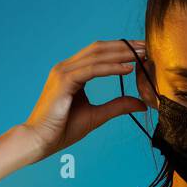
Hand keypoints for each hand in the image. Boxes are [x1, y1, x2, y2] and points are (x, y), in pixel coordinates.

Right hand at [19, 39, 147, 162]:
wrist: (40, 140)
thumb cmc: (62, 130)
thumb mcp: (97, 116)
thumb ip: (117, 106)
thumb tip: (141, 103)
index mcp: (72, 72)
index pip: (99, 54)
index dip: (121, 50)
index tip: (141, 51)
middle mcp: (66, 67)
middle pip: (99, 49)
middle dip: (124, 46)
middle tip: (146, 46)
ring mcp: (64, 72)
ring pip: (97, 55)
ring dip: (121, 53)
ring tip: (142, 54)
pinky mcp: (64, 81)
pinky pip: (92, 69)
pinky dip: (111, 67)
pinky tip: (128, 68)